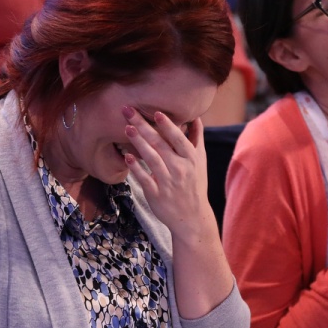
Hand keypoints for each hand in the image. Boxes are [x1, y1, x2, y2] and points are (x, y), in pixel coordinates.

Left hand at [123, 109, 211, 237]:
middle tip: (129, 111)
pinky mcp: (156, 194)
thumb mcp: (201, 161)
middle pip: (160, 144)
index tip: (157, 112)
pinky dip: (136, 168)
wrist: (192, 217)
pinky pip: (144, 179)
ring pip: (151, 159)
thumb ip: (196, 138)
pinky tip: (127, 156)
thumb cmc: (195, 184)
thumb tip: (194, 116)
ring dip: (138, 143)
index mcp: (191, 159)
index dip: (168, 126)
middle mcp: (180, 169)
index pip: (178, 139)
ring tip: (127, 129)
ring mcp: (168, 182)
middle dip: (144, 126)